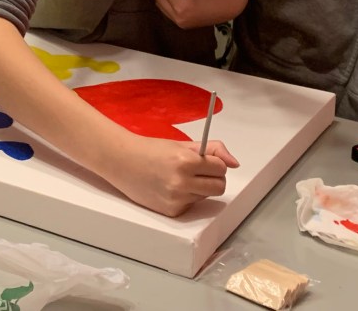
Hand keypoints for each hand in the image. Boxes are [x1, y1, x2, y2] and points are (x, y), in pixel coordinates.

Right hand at [102, 133, 239, 216]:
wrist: (122, 162)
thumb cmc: (152, 150)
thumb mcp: (182, 145)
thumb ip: (212, 149)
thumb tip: (235, 164)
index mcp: (186, 161)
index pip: (221, 168)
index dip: (215, 164)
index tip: (204, 161)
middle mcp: (182, 182)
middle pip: (219, 187)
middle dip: (213, 178)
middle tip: (198, 172)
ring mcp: (176, 199)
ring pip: (206, 196)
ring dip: (199, 188)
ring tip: (180, 179)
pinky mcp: (171, 211)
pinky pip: (192, 205)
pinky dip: (187, 198)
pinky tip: (171, 189)